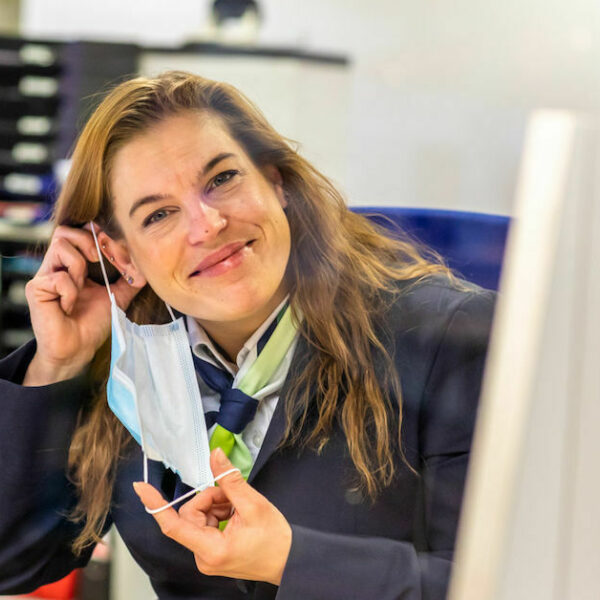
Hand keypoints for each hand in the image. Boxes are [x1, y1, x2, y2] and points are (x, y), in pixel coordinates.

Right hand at [23, 224, 139, 384]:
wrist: (78, 349)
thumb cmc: (93, 323)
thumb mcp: (117, 296)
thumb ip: (130, 279)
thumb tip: (145, 265)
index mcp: (74, 264)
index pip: (81, 232)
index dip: (100, 235)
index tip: (118, 251)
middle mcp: (57, 266)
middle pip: (66, 230)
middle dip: (89, 241)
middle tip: (100, 259)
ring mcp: (45, 275)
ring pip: (61, 245)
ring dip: (79, 265)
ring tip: (82, 287)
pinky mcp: (36, 288)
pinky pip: (58, 278)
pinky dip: (71, 292)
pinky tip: (69, 307)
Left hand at [134, 448, 291, 584]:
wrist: (289, 561)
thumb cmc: (275, 538)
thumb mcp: (253, 504)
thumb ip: (229, 479)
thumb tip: (214, 454)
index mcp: (211, 549)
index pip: (173, 526)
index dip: (156, 504)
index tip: (141, 487)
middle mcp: (203, 557)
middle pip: (190, 515)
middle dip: (210, 499)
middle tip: (233, 497)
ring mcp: (206, 557)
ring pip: (199, 517)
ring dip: (217, 505)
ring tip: (239, 509)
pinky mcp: (211, 553)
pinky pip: (205, 524)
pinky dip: (219, 513)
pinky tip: (236, 516)